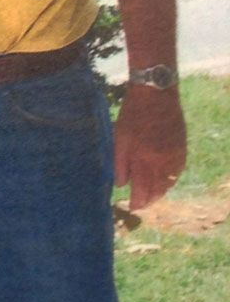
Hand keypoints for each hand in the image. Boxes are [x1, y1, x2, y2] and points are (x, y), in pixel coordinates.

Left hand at [114, 84, 185, 209]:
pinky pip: (177, 172)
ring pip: (168, 183)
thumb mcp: (119, 136)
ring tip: (149, 195)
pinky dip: (169, 180)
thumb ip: (120, 163)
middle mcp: (163, 161)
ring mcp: (175, 156)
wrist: (156, 94)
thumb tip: (121, 185)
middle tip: (140, 204)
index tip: (132, 207)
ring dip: (159, 192)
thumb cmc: (132, 114)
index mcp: (144, 157)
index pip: (143, 189)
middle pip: (158, 190)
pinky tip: (162, 181)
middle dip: (148, 199)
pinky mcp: (182, 150)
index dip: (138, 201)